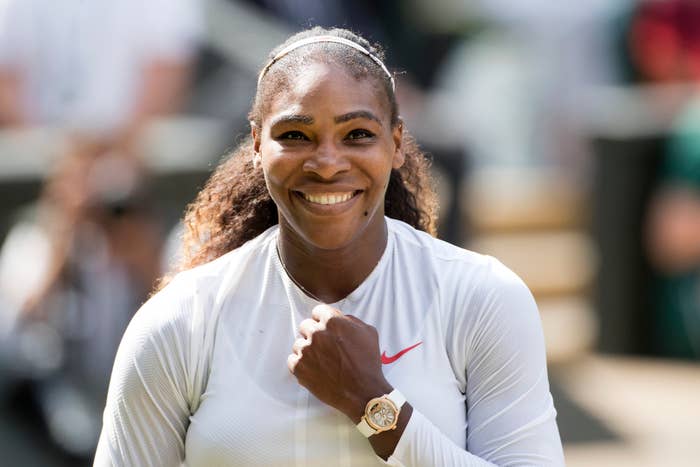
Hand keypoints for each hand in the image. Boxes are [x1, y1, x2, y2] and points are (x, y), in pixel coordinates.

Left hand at [287, 304, 391, 421]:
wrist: (363, 392)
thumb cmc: (368, 363)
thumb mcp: (368, 332)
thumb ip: (351, 320)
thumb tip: (341, 318)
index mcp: (333, 321)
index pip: (317, 311)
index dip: (323, 320)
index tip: (325, 328)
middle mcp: (316, 333)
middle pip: (305, 326)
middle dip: (313, 334)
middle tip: (324, 346)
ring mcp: (306, 350)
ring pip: (298, 344)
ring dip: (307, 350)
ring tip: (321, 361)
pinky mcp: (299, 368)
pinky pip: (292, 360)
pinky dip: (301, 364)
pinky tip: (313, 369)